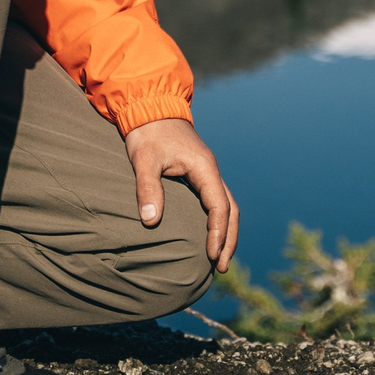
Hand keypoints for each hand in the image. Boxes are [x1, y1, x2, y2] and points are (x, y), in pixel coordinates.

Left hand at [123, 117, 238, 271]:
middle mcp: (211, 171)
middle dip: (229, 239)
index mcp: (204, 168)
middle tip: (221, 267)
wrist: (149, 106)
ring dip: (227, 232)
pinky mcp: (199, 173)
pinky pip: (216, 201)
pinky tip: (210, 235)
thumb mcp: (144, 159)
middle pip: (231, 210)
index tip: (211, 257)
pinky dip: (218, 221)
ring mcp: (207, 171)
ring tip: (220, 258)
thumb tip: (151, 222)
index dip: (217, 234)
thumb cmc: (147, 133)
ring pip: (227, 206)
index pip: (219, 207)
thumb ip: (148, 189)